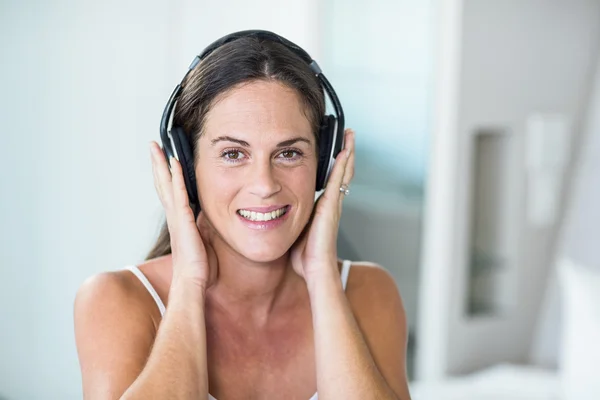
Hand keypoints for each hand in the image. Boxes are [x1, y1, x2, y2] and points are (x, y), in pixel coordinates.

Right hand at [149, 141, 217, 291]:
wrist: (192, 280)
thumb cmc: (198, 266)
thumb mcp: (203, 240)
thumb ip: (203, 226)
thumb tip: (209, 218)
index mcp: (178, 220)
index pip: (169, 191)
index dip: (165, 175)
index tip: (163, 159)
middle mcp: (174, 215)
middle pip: (162, 183)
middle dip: (157, 163)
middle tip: (153, 145)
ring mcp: (176, 216)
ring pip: (166, 184)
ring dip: (162, 164)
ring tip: (157, 147)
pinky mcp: (183, 219)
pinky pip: (179, 194)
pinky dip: (176, 178)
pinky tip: (175, 163)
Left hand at [290, 129, 354, 280]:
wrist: (315, 270)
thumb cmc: (305, 257)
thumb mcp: (294, 233)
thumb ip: (290, 222)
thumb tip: (274, 217)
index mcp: (323, 208)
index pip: (330, 180)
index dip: (335, 165)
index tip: (336, 150)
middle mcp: (331, 203)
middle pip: (341, 172)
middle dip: (345, 153)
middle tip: (347, 134)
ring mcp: (333, 203)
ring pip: (343, 171)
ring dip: (347, 152)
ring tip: (350, 135)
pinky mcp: (331, 205)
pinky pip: (338, 179)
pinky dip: (343, 163)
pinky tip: (345, 150)